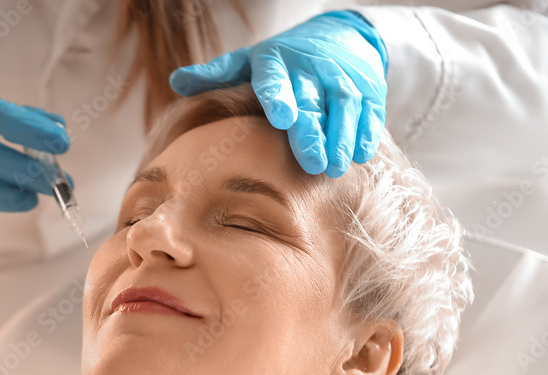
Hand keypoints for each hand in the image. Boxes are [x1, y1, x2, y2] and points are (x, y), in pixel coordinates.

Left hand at [169, 11, 387, 177]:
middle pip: (312, 100)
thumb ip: (216, 74)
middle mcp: (311, 68)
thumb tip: (176, 81)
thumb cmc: (284, 61)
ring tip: (335, 166)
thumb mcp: (249, 61)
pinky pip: (371, 110)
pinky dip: (367, 131)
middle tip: (312, 162)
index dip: (279, 97)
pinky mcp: (370, 88)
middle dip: (313, 130)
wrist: (341, 36)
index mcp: (276, 62)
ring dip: (342, 136)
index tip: (281, 118)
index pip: (276, 80)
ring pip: (345, 106)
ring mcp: (343, 77)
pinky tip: (361, 154)